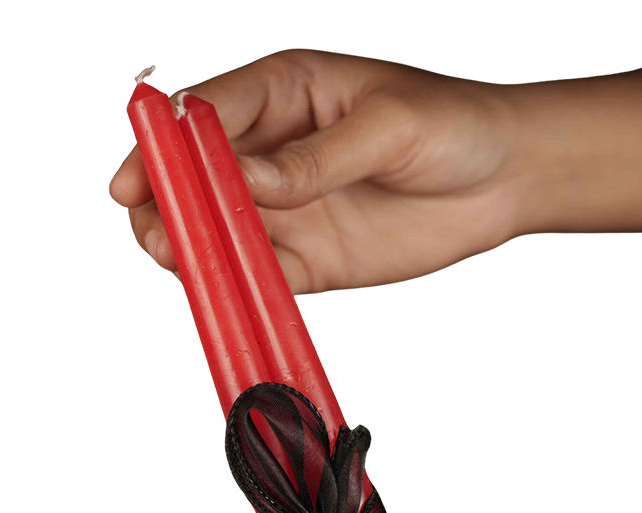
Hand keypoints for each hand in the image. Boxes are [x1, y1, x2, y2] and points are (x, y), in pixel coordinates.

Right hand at [111, 44, 641, 294]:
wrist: (506, 179)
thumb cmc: (454, 125)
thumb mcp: (389, 124)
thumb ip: (316, 158)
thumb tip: (252, 181)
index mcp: (284, 93)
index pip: (205, 116)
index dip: (162, 146)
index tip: (134, 176)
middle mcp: (273, 153)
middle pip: (194, 179)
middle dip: (164, 204)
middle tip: (154, 230)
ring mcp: (287, 209)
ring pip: (216, 231)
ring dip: (190, 248)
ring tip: (177, 260)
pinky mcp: (309, 259)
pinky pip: (259, 275)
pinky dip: (235, 285)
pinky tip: (222, 291)